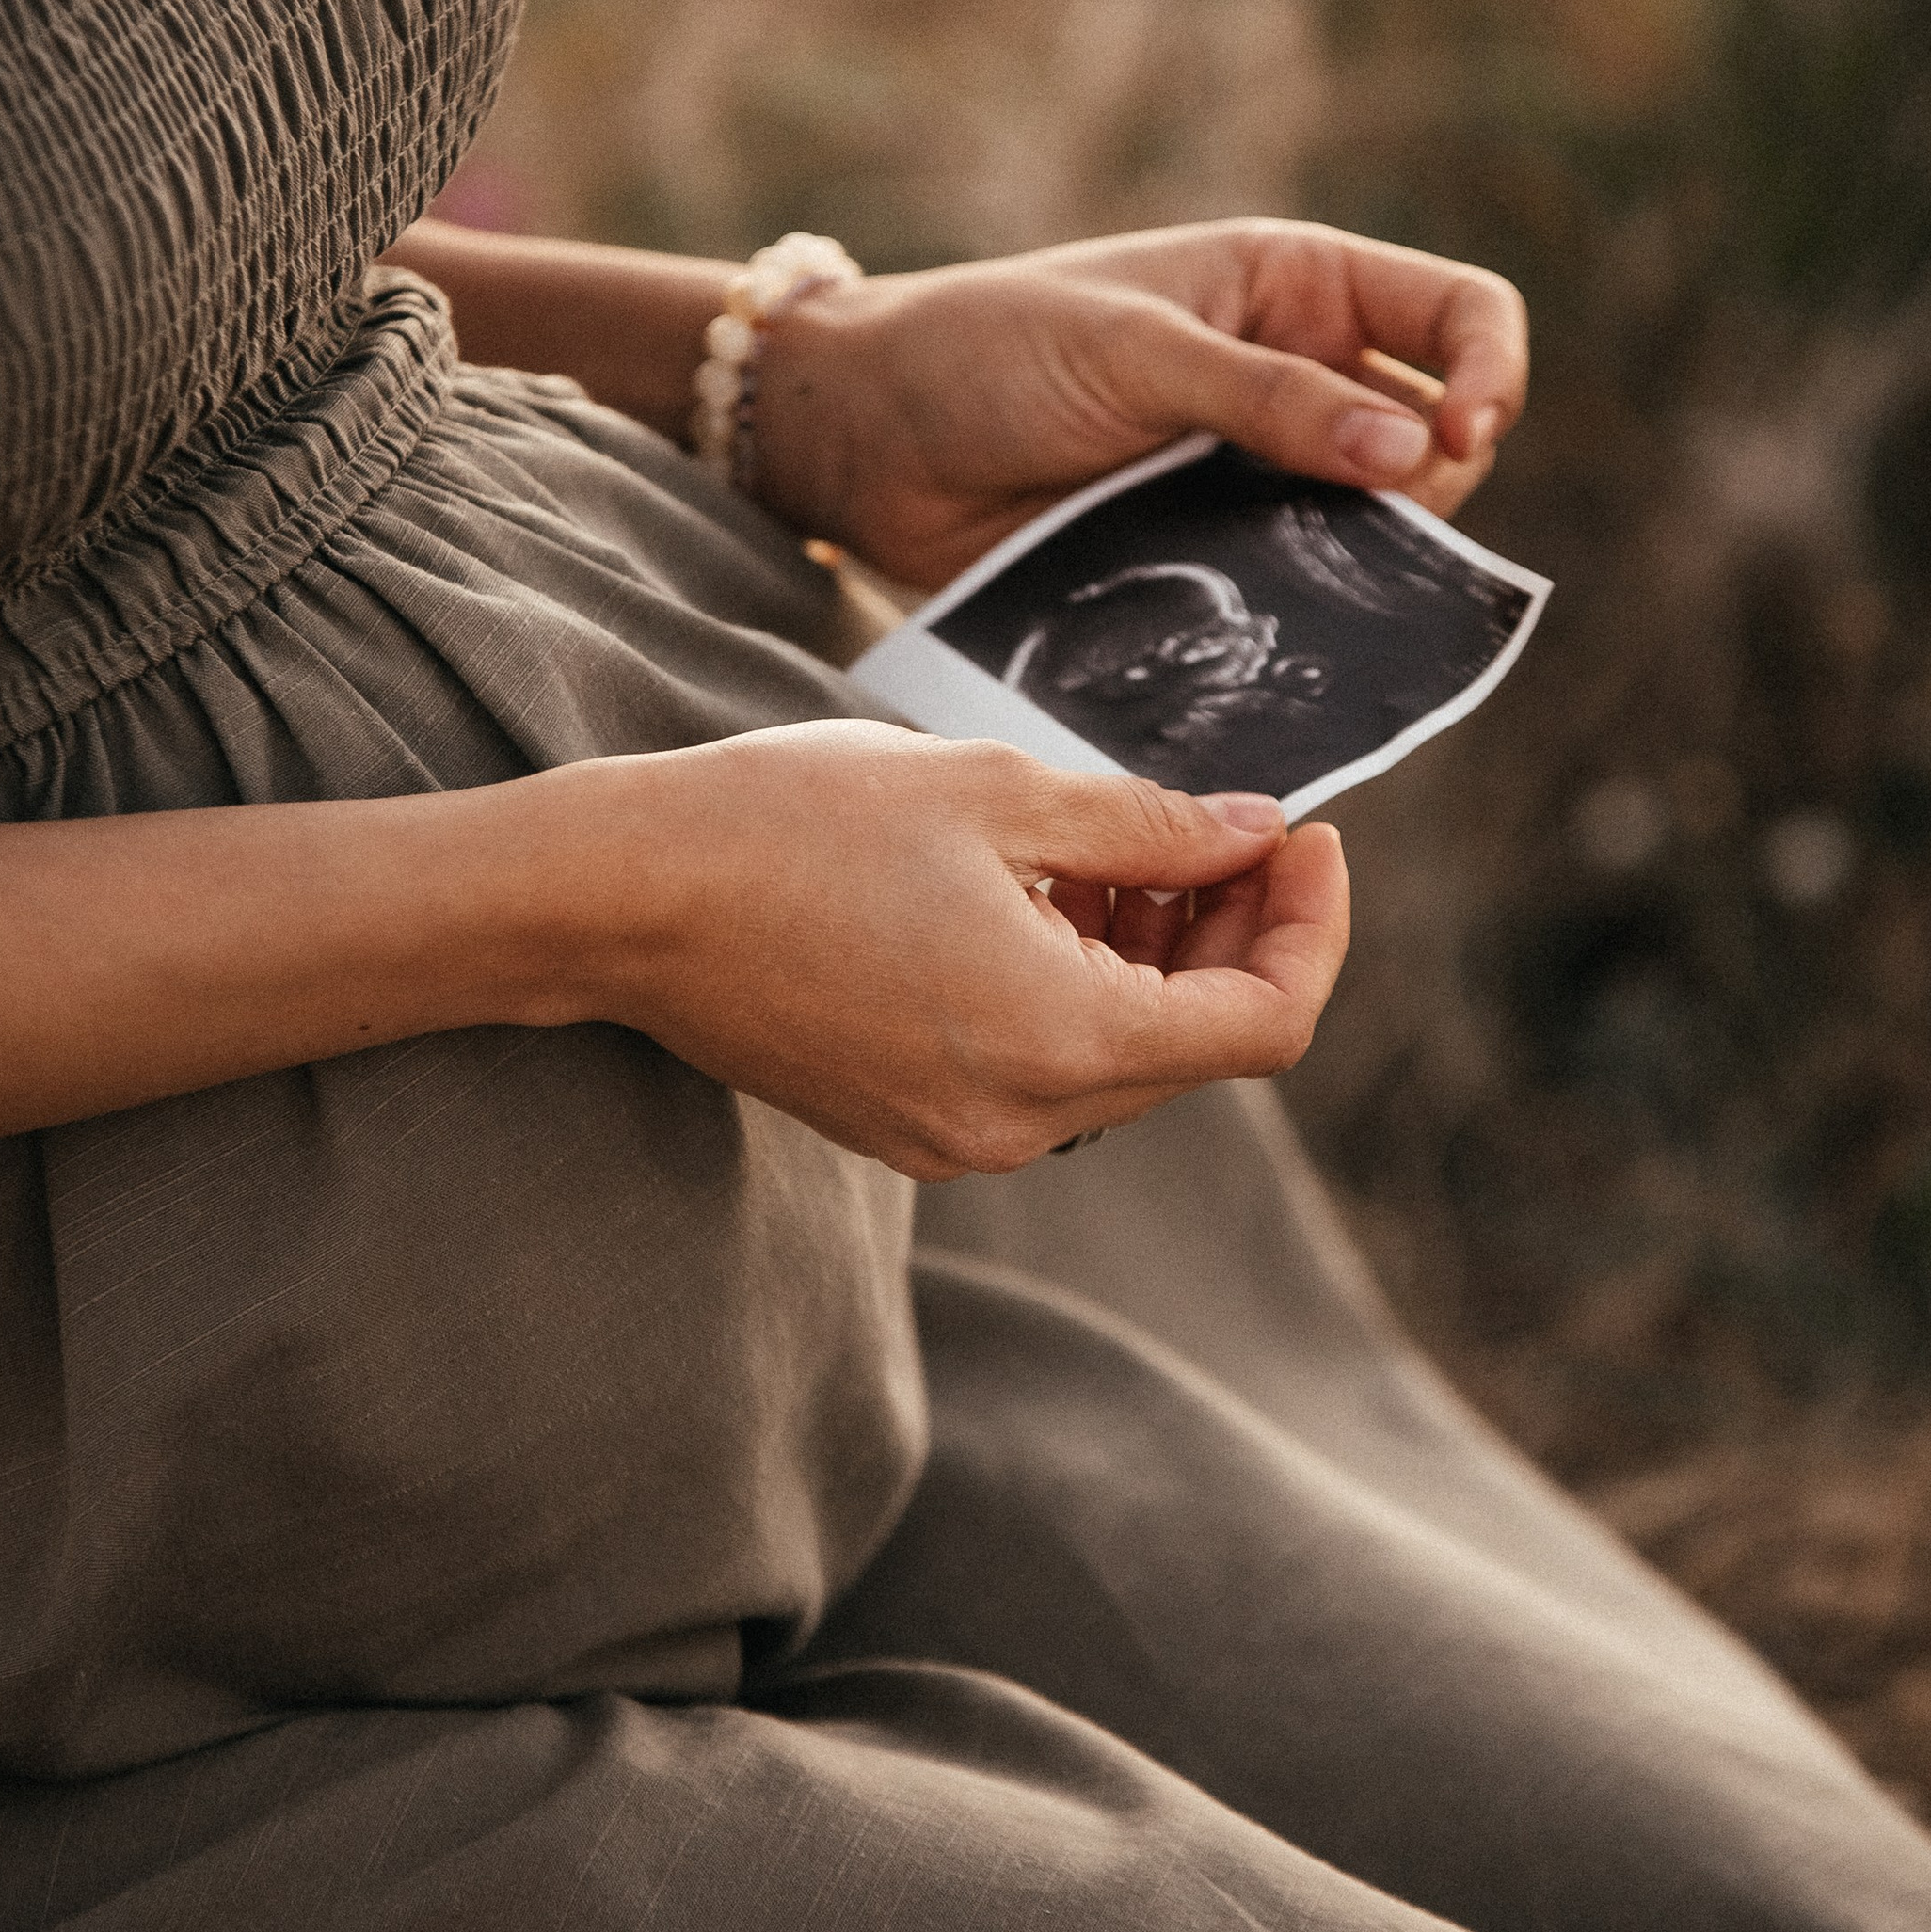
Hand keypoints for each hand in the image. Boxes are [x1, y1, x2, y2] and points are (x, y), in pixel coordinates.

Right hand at [523, 723, 1349, 1177]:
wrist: (620, 897)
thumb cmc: (795, 822)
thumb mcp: (1000, 793)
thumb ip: (1153, 827)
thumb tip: (1256, 836)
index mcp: (1059, 1041)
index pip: (1266, 1023)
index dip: (1310, 926)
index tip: (1305, 834)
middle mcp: (1020, 1121)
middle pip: (1201, 1047)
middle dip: (1236, 932)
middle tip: (1227, 823)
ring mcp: (959, 1138)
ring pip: (1123, 1058)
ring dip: (1156, 957)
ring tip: (1124, 847)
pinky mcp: (909, 1124)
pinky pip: (1044, 1068)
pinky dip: (1079, 986)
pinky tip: (1046, 895)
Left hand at [749, 217, 1529, 586]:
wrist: (866, 440)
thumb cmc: (987, 350)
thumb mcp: (1134, 351)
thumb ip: (1268, 399)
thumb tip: (1416, 449)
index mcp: (1294, 286)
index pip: (1457, 313)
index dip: (1489, 371)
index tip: (1459, 438)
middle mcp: (1295, 376)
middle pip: (1437, 435)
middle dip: (1430, 483)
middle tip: (1368, 522)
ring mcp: (1254, 473)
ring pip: (1374, 528)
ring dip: (1369, 561)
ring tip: (1313, 583)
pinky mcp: (1207, 556)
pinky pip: (1293, 593)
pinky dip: (1306, 618)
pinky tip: (1286, 639)